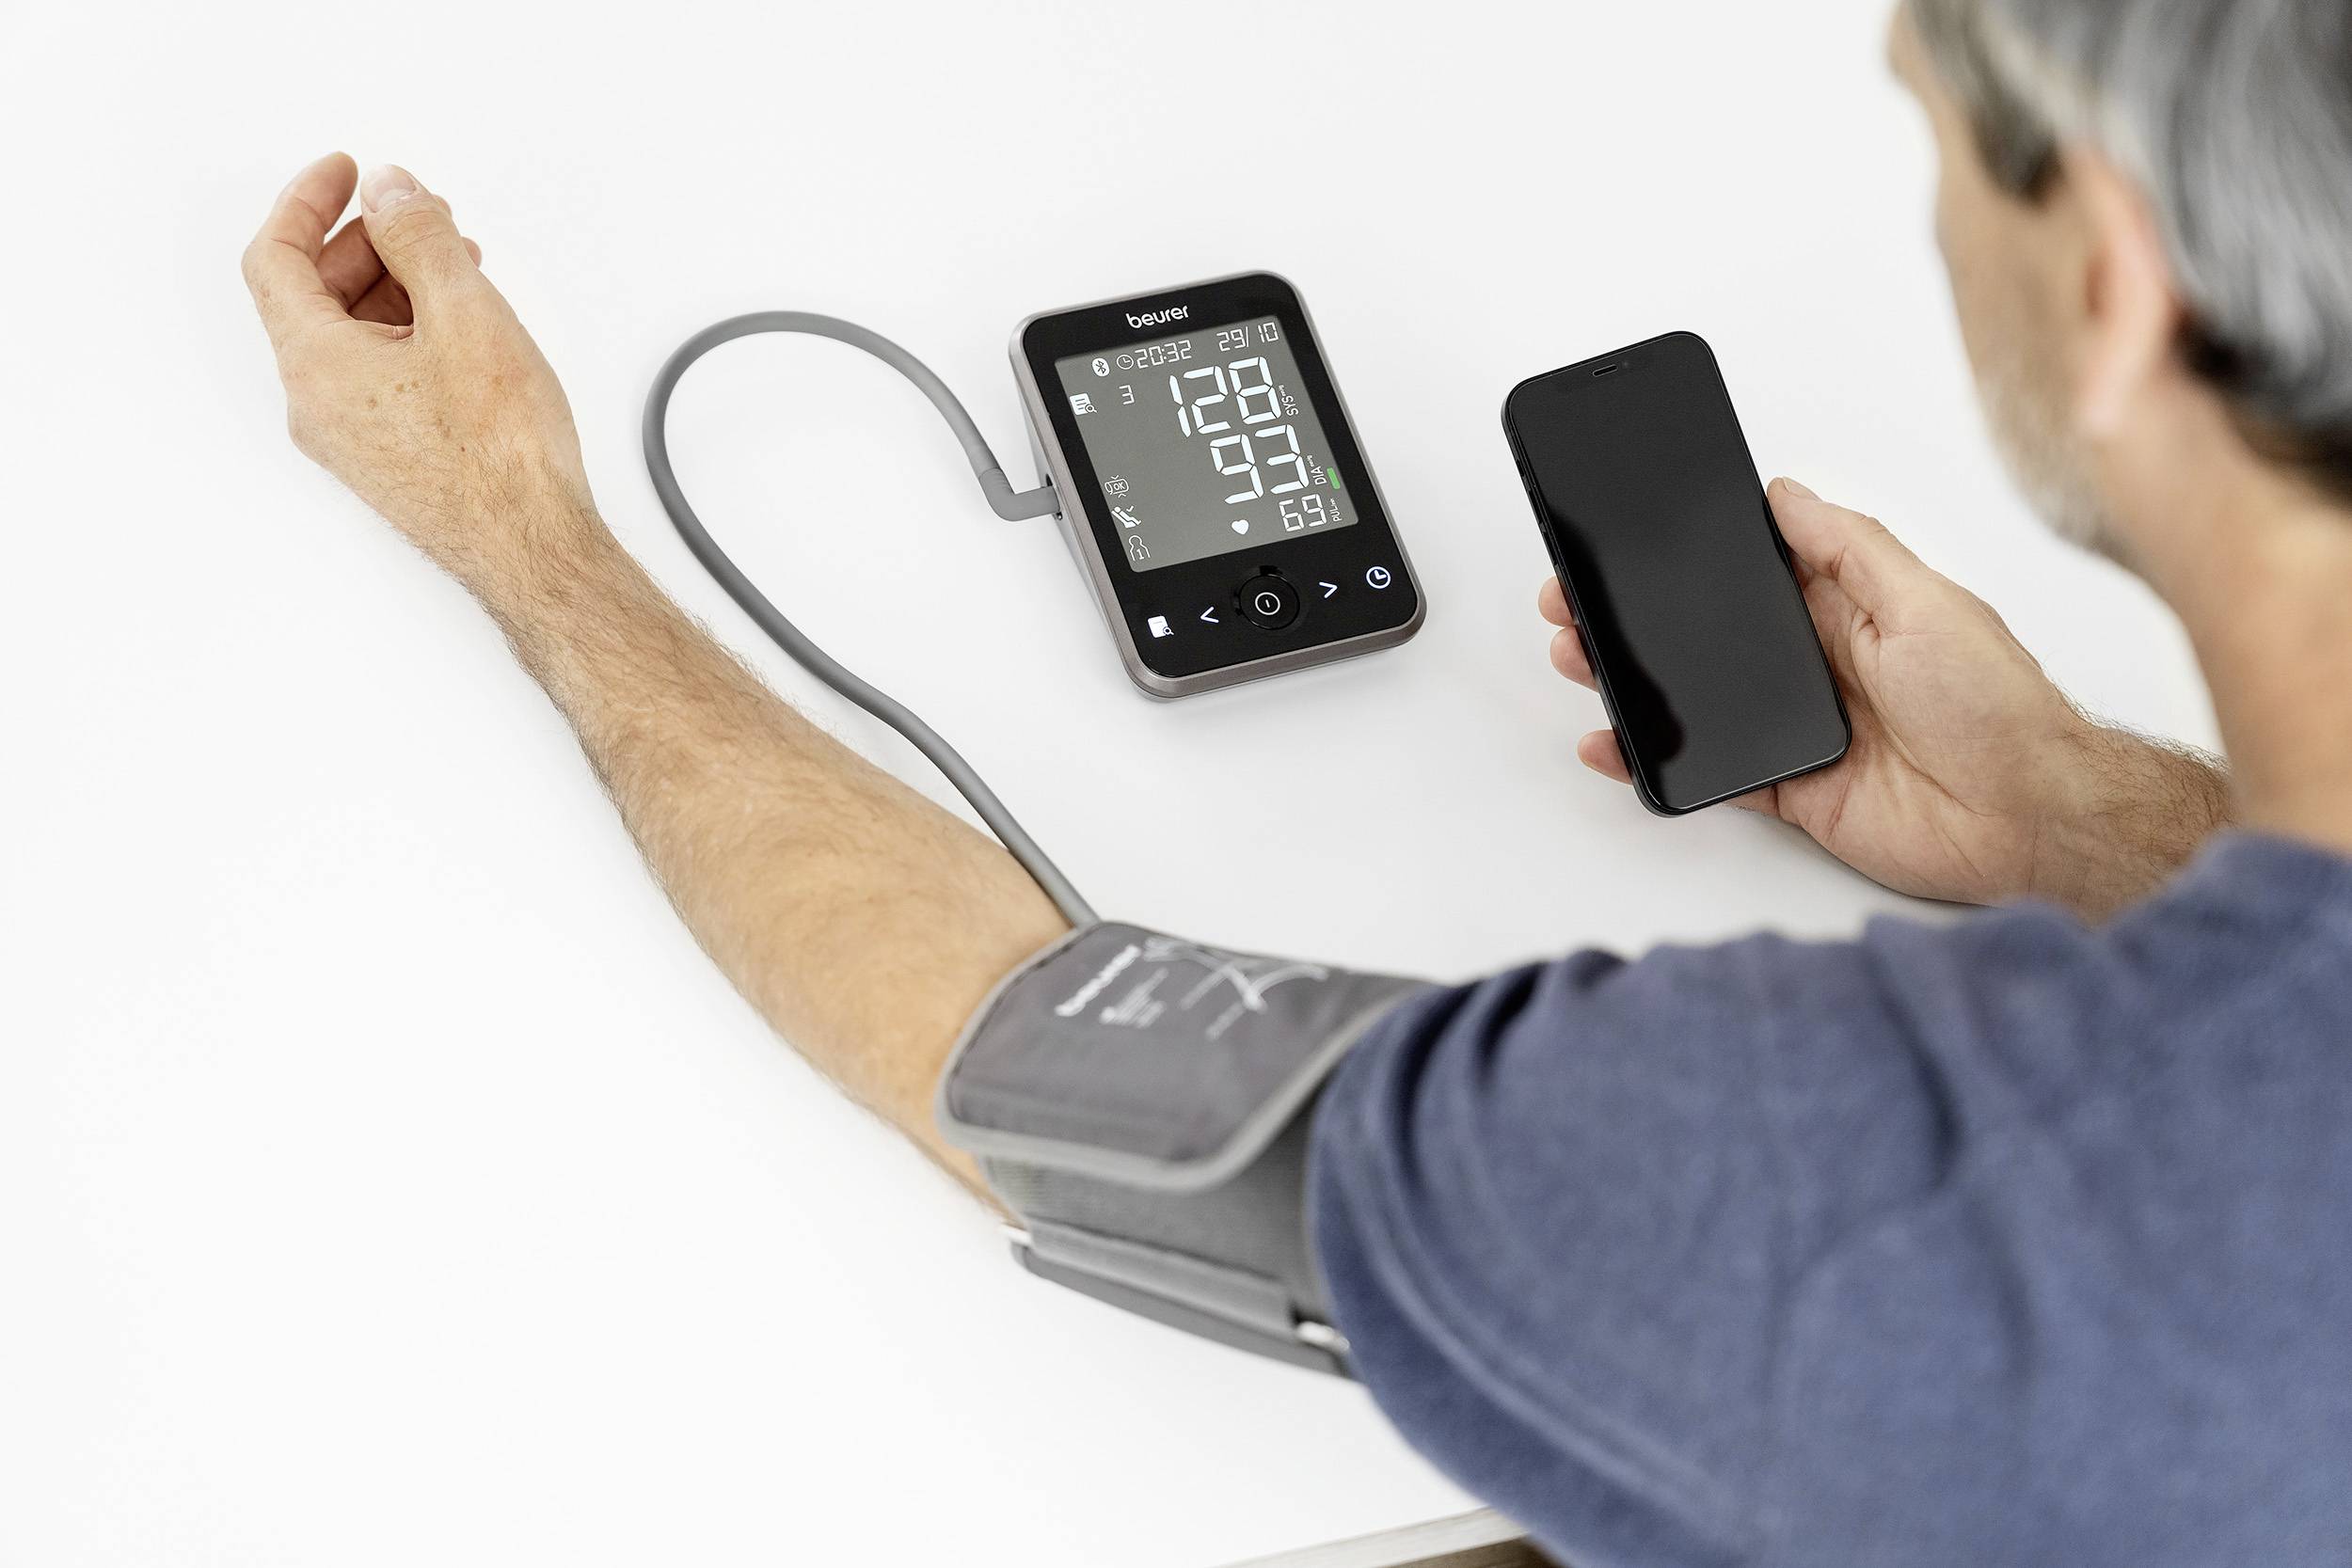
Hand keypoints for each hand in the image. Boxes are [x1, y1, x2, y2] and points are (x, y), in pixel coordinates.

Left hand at [242, 154, 595, 585]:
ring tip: (458, 270)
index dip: (307, 202)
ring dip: (395, 289)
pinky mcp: (389, 460)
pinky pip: (378, 376)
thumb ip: (419, 238)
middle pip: (313, 297)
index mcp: (315, 364)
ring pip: (351, 338)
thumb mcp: (465, 315)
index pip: (276, 259)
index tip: (347, 173)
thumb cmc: (502, 456)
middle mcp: (317, 406)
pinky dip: (409, 335)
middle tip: (420, 217)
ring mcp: (351, 440)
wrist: (533, 550)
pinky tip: (463, 331)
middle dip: (365, 243)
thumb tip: (390, 194)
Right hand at [1539, 478, 2229, 916]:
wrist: (2024, 817)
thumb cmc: (1997, 706)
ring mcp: (1799, 729)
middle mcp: (1820, 665)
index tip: (1634, 540)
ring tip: (1581, 656)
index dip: (1693, 558)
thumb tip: (1788, 492)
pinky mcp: (1791, 789)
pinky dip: (1656, 761)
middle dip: (1640, 617)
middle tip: (1576, 599)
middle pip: (1709, 635)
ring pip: (1697, 699)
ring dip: (1636, 680)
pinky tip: (1615, 743)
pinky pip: (1709, 771)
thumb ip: (1850, 548)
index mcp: (1850, 609)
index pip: (1753, 573)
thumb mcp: (1925, 599)